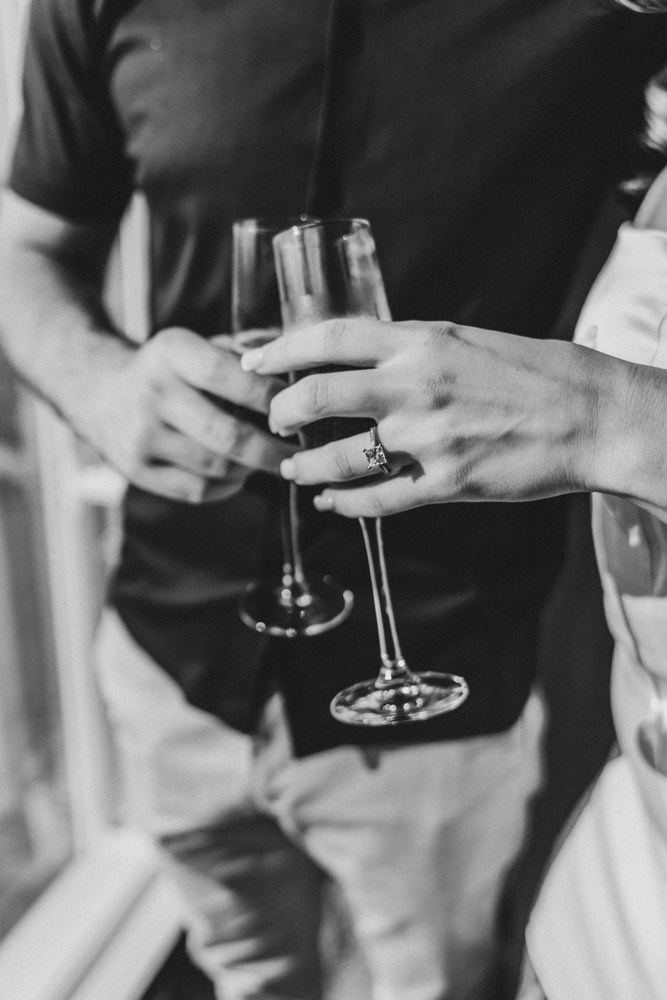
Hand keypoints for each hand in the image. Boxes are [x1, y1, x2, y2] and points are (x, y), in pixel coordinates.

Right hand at [94, 326, 294, 502]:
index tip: (297, 409)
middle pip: (227, 434)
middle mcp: (152, 393)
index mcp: (171, 352)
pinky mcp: (136, 470)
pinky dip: (227, 487)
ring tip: (269, 461)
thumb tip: (299, 376)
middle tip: (298, 452)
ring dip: (251, 468)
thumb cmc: (170, 369)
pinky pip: (197, 490)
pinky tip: (238, 475)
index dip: (270, 397)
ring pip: (215, 467)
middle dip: (271, 448)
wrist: (97, 390)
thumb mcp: (197, 345)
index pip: (230, 376)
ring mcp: (141, 436)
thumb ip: (245, 354)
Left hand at [241, 318, 610, 516]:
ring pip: (338, 458)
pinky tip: (332, 504)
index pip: (329, 337)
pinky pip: (378, 499)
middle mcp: (414, 386)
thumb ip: (409, 351)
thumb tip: (362, 362)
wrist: (589, 414)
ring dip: (305, 469)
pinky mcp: (447, 483)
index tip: (255, 361)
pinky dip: (345, 504)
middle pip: (317, 397)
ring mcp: (428, 437)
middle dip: (282, 414)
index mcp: (419, 341)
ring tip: (293, 473)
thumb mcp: (464, 340)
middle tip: (275, 423)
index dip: (282, 349)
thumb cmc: (532, 372)